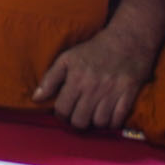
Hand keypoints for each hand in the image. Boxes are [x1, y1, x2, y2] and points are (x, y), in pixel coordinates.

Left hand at [33, 25, 159, 130]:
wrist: (126, 42)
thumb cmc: (93, 51)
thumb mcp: (66, 59)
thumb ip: (50, 79)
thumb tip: (36, 99)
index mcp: (76, 79)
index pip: (63, 110)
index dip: (61, 114)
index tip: (65, 111)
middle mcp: (93, 88)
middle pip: (80, 121)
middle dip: (76, 121)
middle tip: (79, 114)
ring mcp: (112, 92)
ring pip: (99, 123)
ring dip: (95, 122)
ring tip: (93, 115)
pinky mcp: (128, 95)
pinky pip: (118, 120)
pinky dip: (112, 123)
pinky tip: (108, 116)